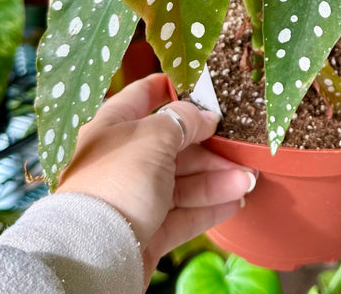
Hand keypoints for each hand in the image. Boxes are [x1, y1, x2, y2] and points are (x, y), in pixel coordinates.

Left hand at [56, 73, 253, 287]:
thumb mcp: (155, 137)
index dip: (174, 88)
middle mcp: (122, 158)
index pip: (145, 96)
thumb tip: (206, 116)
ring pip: (182, 181)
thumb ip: (185, 120)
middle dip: (210, 147)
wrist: (93, 253)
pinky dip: (209, 207)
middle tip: (241, 148)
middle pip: (173, 144)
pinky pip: (182, 214)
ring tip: (248, 180)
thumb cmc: (117, 181)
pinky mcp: (145, 229)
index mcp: (114, 125)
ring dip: (217, 179)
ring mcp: (134, 196)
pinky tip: (234, 201)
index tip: (205, 87)